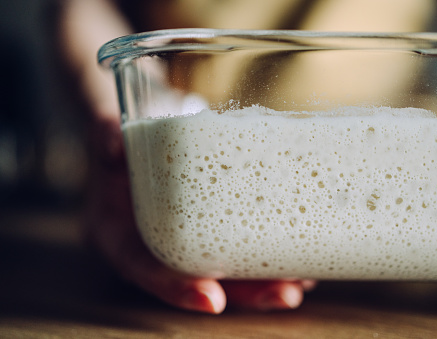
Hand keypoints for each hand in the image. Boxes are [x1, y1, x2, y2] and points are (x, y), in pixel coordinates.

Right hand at [83, 111, 314, 313]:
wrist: (141, 135)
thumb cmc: (124, 144)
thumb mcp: (107, 138)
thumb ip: (106, 137)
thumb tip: (113, 137)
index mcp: (120, 235)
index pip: (145, 270)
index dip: (177, 288)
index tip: (213, 298)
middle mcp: (157, 245)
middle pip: (201, 280)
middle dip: (245, 294)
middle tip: (286, 294)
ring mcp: (187, 239)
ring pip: (227, 270)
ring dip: (268, 279)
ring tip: (306, 279)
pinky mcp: (212, 225)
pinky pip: (241, 244)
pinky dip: (271, 251)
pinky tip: (303, 254)